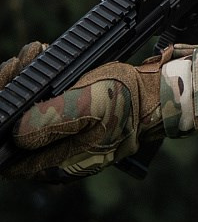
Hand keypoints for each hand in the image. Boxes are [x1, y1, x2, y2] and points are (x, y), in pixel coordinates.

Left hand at [0, 44, 166, 180]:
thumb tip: (15, 133)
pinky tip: (43, 63)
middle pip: (11, 131)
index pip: (7, 150)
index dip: (3, 112)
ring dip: (23, 85)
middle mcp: (52, 160)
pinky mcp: (68, 128)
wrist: (159, 95)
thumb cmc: (129, 100)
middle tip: (20, 63)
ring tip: (32, 56)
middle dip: (11, 91)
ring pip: (25, 117)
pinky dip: (38, 86)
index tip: (9, 79)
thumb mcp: (92, 105)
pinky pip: (42, 109)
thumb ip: (53, 120)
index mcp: (54, 165)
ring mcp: (60, 144)